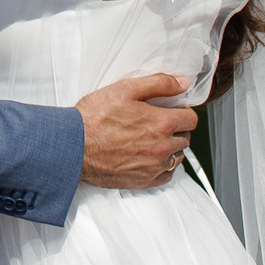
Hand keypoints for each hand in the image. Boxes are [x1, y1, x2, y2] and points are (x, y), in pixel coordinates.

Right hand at [75, 73, 197, 189]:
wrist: (73, 145)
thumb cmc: (94, 117)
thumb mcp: (124, 89)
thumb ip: (158, 84)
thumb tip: (182, 83)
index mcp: (161, 123)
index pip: (191, 118)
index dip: (182, 111)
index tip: (171, 110)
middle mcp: (163, 147)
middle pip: (186, 137)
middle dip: (176, 128)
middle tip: (156, 122)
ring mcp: (155, 166)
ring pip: (178, 156)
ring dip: (170, 146)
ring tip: (150, 138)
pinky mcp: (145, 181)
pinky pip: (167, 175)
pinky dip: (163, 166)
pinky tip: (148, 156)